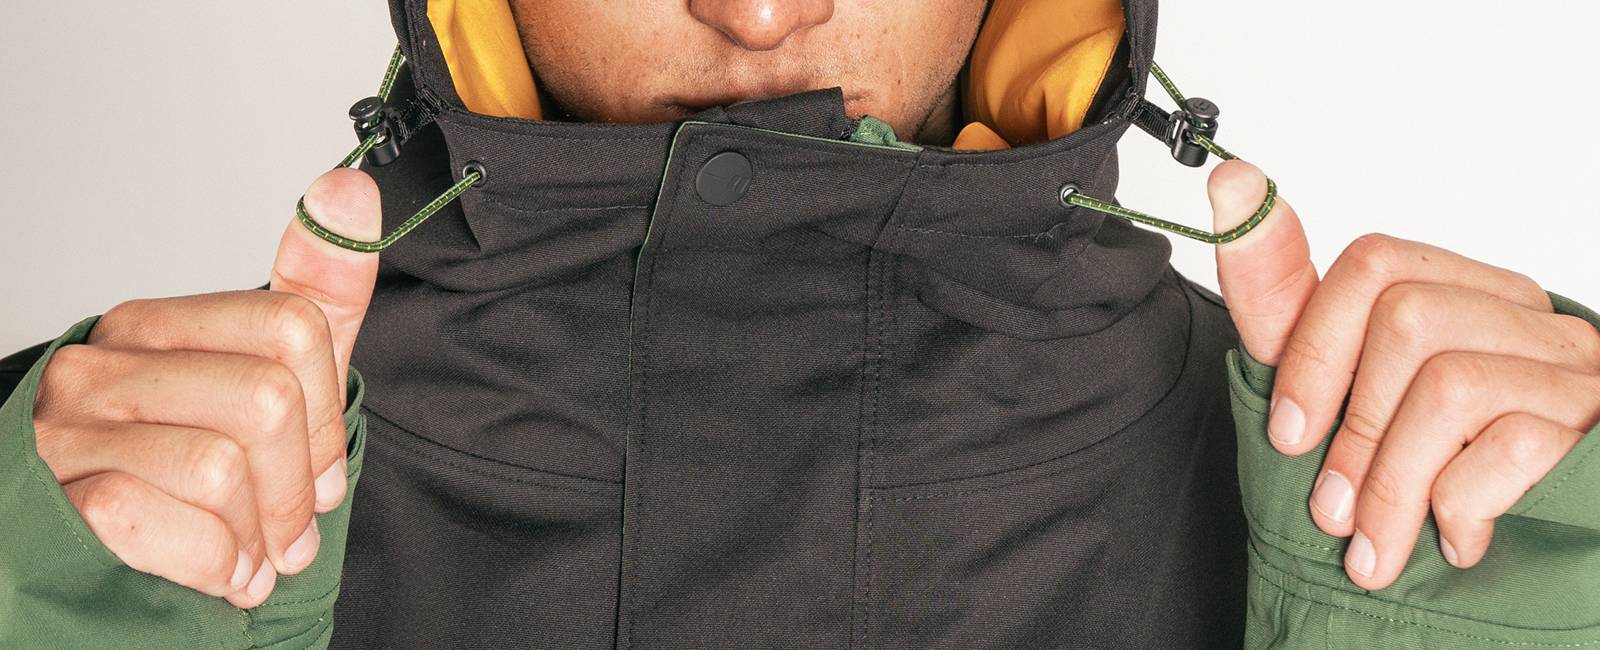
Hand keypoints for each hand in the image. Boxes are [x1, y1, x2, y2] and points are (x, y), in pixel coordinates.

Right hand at [31, 169, 380, 607]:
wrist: (82, 562)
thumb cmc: (187, 472)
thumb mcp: (270, 382)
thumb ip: (316, 295)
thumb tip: (348, 187)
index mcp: (158, 327)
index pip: (292, 326)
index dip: (329, 417)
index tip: (322, 470)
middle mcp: (103, 365)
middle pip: (267, 400)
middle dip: (297, 487)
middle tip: (290, 529)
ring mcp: (70, 430)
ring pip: (221, 467)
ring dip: (256, 535)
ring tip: (251, 554)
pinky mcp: (60, 500)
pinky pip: (172, 524)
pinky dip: (214, 564)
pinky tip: (215, 571)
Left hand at [1208, 160, 1599, 589]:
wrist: (1540, 553)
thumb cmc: (1423, 464)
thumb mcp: (1340, 387)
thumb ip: (1285, 303)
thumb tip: (1234, 179)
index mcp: (1459, 292)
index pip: (1374, 262)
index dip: (1314, 349)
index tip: (1287, 434)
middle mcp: (1521, 316)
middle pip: (1407, 319)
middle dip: (1352, 432)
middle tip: (1331, 512)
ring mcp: (1569, 365)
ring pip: (1451, 384)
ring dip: (1393, 484)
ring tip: (1375, 546)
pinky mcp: (1597, 423)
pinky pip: (1516, 442)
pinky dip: (1463, 505)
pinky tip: (1457, 538)